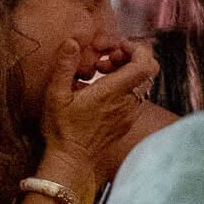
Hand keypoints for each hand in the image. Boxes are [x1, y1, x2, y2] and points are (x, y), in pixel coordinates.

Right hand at [40, 38, 158, 180]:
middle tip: (106, 60)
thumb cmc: (62, 128)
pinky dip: (125, 86)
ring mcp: (131, 113)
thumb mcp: (56, 95)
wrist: (72, 160)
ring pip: (142, 82)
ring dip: (126, 71)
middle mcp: (128, 102)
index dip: (135, 49)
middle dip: (130, 57)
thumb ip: (65, 66)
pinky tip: (103, 90)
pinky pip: (137, 95)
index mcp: (112, 92)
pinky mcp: (129, 121)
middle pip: (148, 70)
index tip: (114, 48)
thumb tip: (72, 42)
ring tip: (100, 73)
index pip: (144, 64)